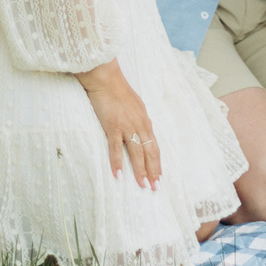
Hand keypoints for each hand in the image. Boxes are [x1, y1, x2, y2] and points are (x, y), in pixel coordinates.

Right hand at [78, 59, 160, 188]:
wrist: (106, 78)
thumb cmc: (118, 90)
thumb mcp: (135, 106)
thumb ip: (138, 120)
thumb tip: (140, 132)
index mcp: (145, 121)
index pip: (154, 146)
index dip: (157, 163)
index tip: (159, 176)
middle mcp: (140, 125)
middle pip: (150, 152)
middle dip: (153, 171)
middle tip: (155, 187)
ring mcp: (127, 126)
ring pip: (137, 153)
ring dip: (140, 171)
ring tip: (143, 185)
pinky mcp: (113, 126)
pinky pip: (116, 148)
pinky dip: (117, 162)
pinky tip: (118, 175)